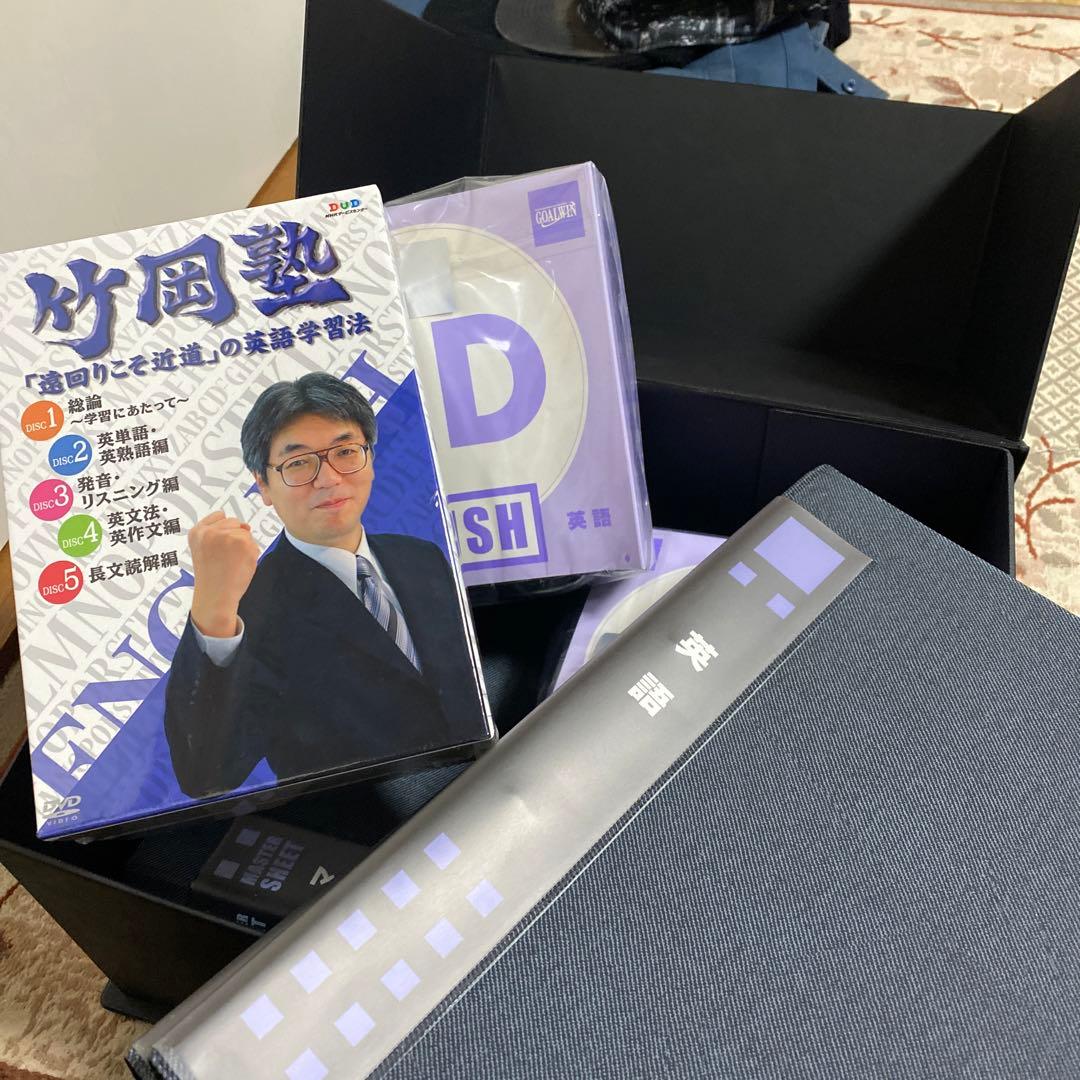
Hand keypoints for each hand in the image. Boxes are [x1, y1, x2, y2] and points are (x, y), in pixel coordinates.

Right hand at [188, 511, 259, 637]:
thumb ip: (218, 533)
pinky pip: (254, 543)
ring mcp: (227, 535)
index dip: (223, 531)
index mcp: (197, 532)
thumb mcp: (204, 549)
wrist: (216, 596)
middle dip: (234, 538)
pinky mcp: (242, 542)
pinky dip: (251, 555)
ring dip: (244, 547)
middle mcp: (210, 531)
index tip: (219, 547)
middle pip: (234, 522)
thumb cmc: (212, 576)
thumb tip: (246, 526)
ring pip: (245, 532)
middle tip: (225, 558)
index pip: (219, 516)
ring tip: (231, 563)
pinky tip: (239, 566)